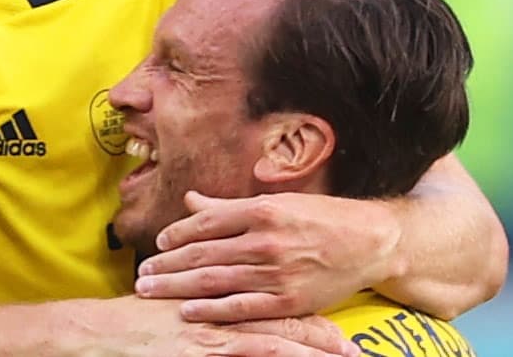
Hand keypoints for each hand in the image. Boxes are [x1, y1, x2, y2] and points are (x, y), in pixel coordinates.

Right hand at [76, 296, 358, 356]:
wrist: (98, 331)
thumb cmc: (134, 318)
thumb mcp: (174, 299)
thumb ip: (202, 289)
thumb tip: (220, 289)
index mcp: (223, 290)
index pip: (275, 296)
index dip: (306, 310)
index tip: (336, 321)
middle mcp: (226, 306)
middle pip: (285, 316)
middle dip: (321, 335)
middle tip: (353, 349)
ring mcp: (217, 329)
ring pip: (278, 336)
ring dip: (314, 350)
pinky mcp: (206, 349)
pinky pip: (254, 351)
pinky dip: (283, 355)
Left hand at [136, 191, 399, 323]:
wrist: (370, 243)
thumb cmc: (323, 218)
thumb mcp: (279, 203)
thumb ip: (231, 207)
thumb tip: (192, 201)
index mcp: (263, 210)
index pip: (207, 222)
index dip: (177, 234)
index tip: (157, 244)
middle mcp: (266, 239)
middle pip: (203, 253)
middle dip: (167, 265)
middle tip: (141, 275)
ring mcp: (277, 272)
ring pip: (215, 280)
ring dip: (177, 287)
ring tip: (151, 291)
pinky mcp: (288, 300)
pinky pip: (241, 307)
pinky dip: (212, 310)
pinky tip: (188, 311)